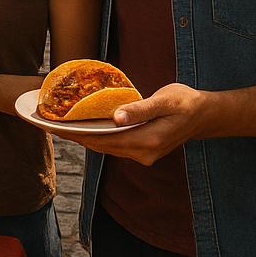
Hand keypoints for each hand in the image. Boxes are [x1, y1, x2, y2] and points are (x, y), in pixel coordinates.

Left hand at [49, 83, 211, 165]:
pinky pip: (114, 145)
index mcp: (148, 142)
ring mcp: (143, 155)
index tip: (56, 127)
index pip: (105, 140)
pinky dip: (98, 137)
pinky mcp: (142, 151)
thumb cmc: (185, 102)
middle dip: (76, 136)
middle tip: (50, 124)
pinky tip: (85, 127)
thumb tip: (116, 117)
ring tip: (61, 125)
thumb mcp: (164, 101)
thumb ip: (140, 109)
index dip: (79, 134)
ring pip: (107, 147)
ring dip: (85, 138)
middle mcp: (143, 154)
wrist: (205, 115)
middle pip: (102, 146)